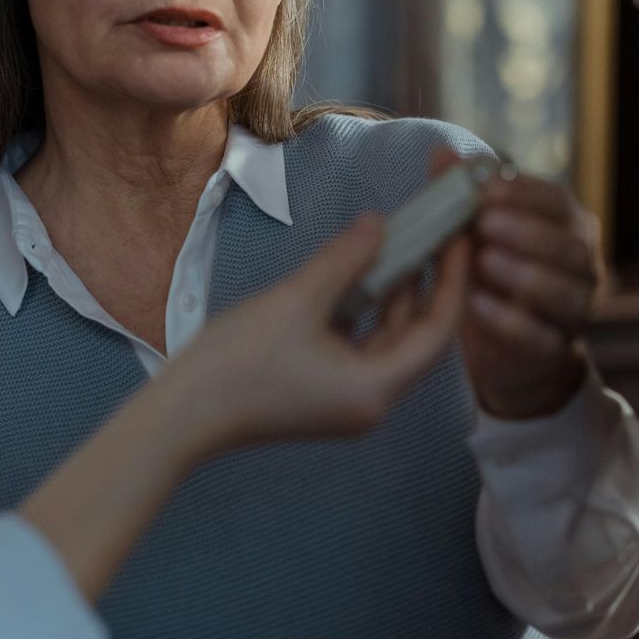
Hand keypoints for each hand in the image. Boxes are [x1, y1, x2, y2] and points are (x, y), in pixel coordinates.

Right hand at [170, 214, 470, 454]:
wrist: (180, 416)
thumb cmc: (238, 364)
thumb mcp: (296, 301)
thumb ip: (345, 259)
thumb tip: (380, 223)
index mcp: (376, 389)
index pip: (437, 329)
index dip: (452, 277)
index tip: (457, 232)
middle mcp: (371, 400)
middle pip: (417, 333)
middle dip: (428, 280)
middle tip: (436, 227)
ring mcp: (346, 398)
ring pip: (387, 337)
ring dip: (395, 291)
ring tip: (403, 238)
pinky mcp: (322, 390)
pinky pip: (359, 343)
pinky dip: (365, 308)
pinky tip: (361, 270)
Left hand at [431, 148, 601, 418]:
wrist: (505, 347)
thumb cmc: (492, 274)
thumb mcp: (475, 233)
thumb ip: (461, 194)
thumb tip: (441, 152)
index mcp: (568, 228)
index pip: (558, 203)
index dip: (526, 193)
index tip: (488, 187)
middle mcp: (582, 268)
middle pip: (569, 247)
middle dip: (527, 232)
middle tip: (485, 222)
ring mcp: (573, 312)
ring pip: (563, 293)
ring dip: (524, 274)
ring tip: (485, 261)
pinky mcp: (554, 350)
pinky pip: (539, 337)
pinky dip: (509, 321)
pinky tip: (477, 304)